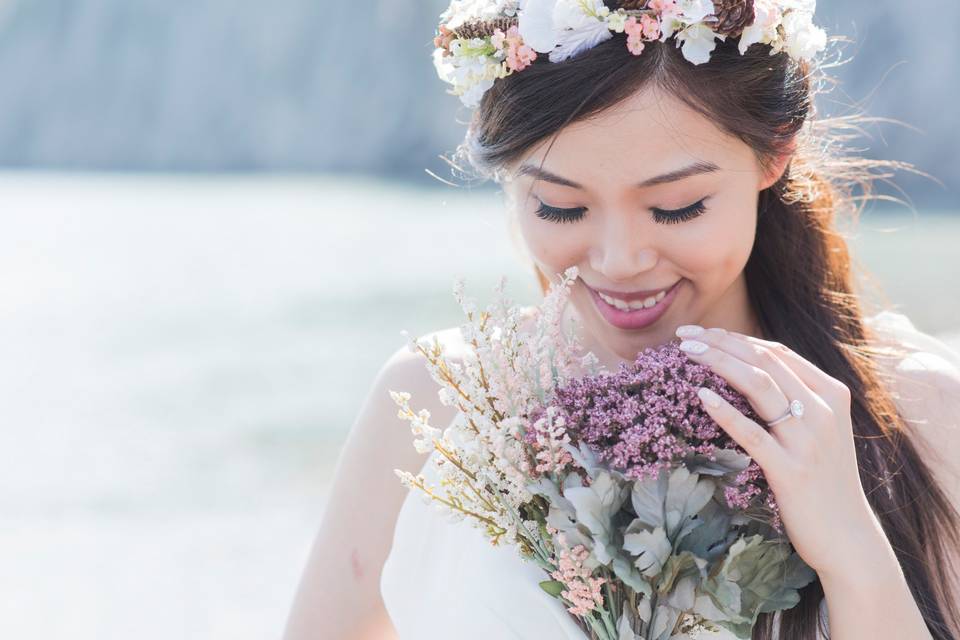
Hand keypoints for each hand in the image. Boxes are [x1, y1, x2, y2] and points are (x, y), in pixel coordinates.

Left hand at [673, 325, 889, 577]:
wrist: (848, 537)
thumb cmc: (825, 480)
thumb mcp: (820, 429)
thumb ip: (795, 398)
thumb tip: (749, 367)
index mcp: (831, 394)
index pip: (777, 352)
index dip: (737, 338)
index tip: (703, 332)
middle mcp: (822, 410)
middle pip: (764, 361)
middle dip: (720, 342)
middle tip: (684, 335)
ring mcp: (807, 440)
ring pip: (758, 385)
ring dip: (718, 362)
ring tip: (687, 353)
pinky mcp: (790, 471)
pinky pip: (752, 434)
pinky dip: (725, 411)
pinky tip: (701, 396)